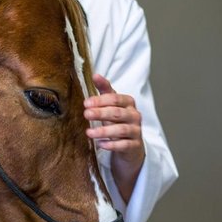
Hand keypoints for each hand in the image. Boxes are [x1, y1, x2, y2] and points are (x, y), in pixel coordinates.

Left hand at [83, 74, 144, 200]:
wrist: (130, 146)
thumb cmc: (117, 121)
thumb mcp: (112, 105)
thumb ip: (104, 90)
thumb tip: (95, 74)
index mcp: (128, 103)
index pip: (115, 99)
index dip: (100, 100)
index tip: (86, 103)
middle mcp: (134, 115)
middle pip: (118, 113)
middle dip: (101, 113)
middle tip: (86, 114)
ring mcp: (136, 131)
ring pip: (121, 129)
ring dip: (104, 130)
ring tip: (89, 132)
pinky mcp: (134, 146)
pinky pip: (124, 145)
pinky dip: (111, 144)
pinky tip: (100, 145)